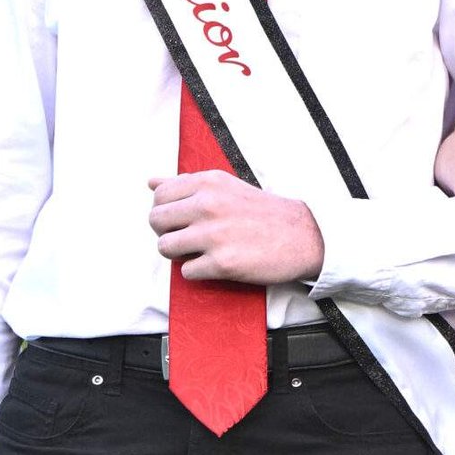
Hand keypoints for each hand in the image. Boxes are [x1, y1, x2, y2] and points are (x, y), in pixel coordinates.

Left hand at [148, 173, 324, 282]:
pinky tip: (215, 265)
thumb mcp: (225, 186)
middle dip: (166, 233)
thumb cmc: (263, 212)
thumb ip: (186, 184)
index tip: (180, 219)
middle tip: (186, 238)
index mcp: (207, 183)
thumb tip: (151, 182)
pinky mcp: (222, 263)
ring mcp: (214, 235)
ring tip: (198, 252)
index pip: (159, 195)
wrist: (303, 236)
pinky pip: (186, 271)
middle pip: (155, 221)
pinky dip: (197, 272)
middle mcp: (207, 205)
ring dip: (178, 254)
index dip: (165, 211)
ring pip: (164, 248)